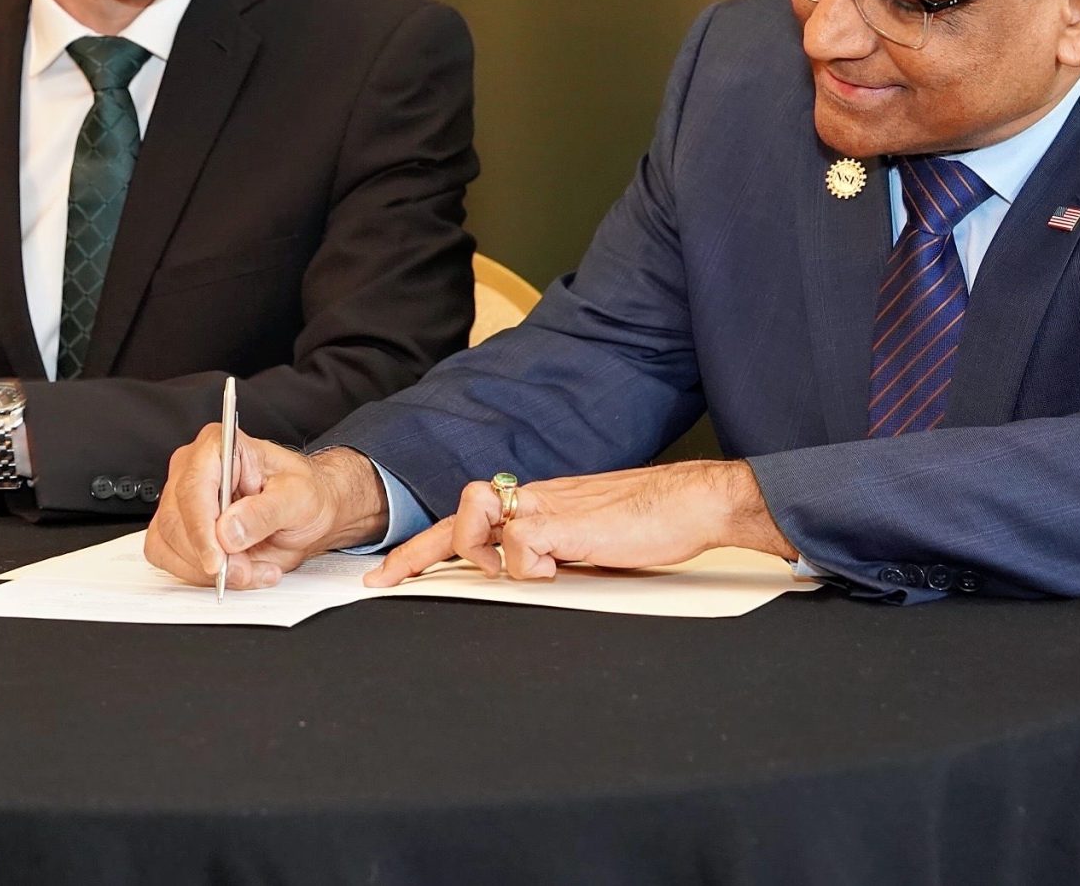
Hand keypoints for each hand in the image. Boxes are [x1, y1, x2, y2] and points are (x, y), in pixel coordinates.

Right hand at [144, 430, 387, 588]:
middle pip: (177, 520)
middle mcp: (193, 469)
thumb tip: (229, 530)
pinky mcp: (177, 528)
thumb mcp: (299, 498)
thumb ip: (265, 512)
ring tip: (252, 568)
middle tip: (247, 570)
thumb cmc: (302, 494)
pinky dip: (200, 575)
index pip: (194, 486)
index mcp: (220, 447)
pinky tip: (235, 570)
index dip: (202, 527)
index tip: (218, 559)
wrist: (306, 512)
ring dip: (209, 570)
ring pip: (171, 543)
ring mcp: (181, 499)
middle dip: (211, 556)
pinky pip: (169, 558)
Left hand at [368, 459, 796, 586]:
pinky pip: (520, 543)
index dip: (430, 544)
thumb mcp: (591, 540)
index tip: (396, 572)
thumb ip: (557, 551)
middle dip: (415, 551)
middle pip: (458, 513)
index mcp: (540, 503)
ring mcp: (548, 507)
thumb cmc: (655, 520)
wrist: (694, 502)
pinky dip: (529, 565)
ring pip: (476, 511)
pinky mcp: (566, 524)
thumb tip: (534, 574)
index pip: (472, 516)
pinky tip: (557, 569)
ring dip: (477, 547)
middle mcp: (536, 498)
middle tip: (385, 581)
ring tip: (506, 571)